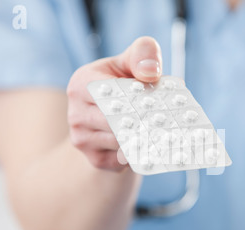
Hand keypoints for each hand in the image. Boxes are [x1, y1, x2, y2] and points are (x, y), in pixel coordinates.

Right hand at [67, 36, 162, 170]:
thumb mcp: (131, 60)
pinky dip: (139, 153)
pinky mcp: (95, 159)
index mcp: (81, 85)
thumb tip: (150, 72)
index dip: (135, 97)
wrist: (111, 116)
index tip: (158, 101)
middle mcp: (76, 114)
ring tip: (163, 132)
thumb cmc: (123, 83)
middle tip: (168, 121)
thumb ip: (143, 54)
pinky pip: (123, 160)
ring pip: (122, 143)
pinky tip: (149, 144)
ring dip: (144, 139)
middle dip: (144, 121)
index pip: (110, 94)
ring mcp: (82, 140)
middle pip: (117, 122)